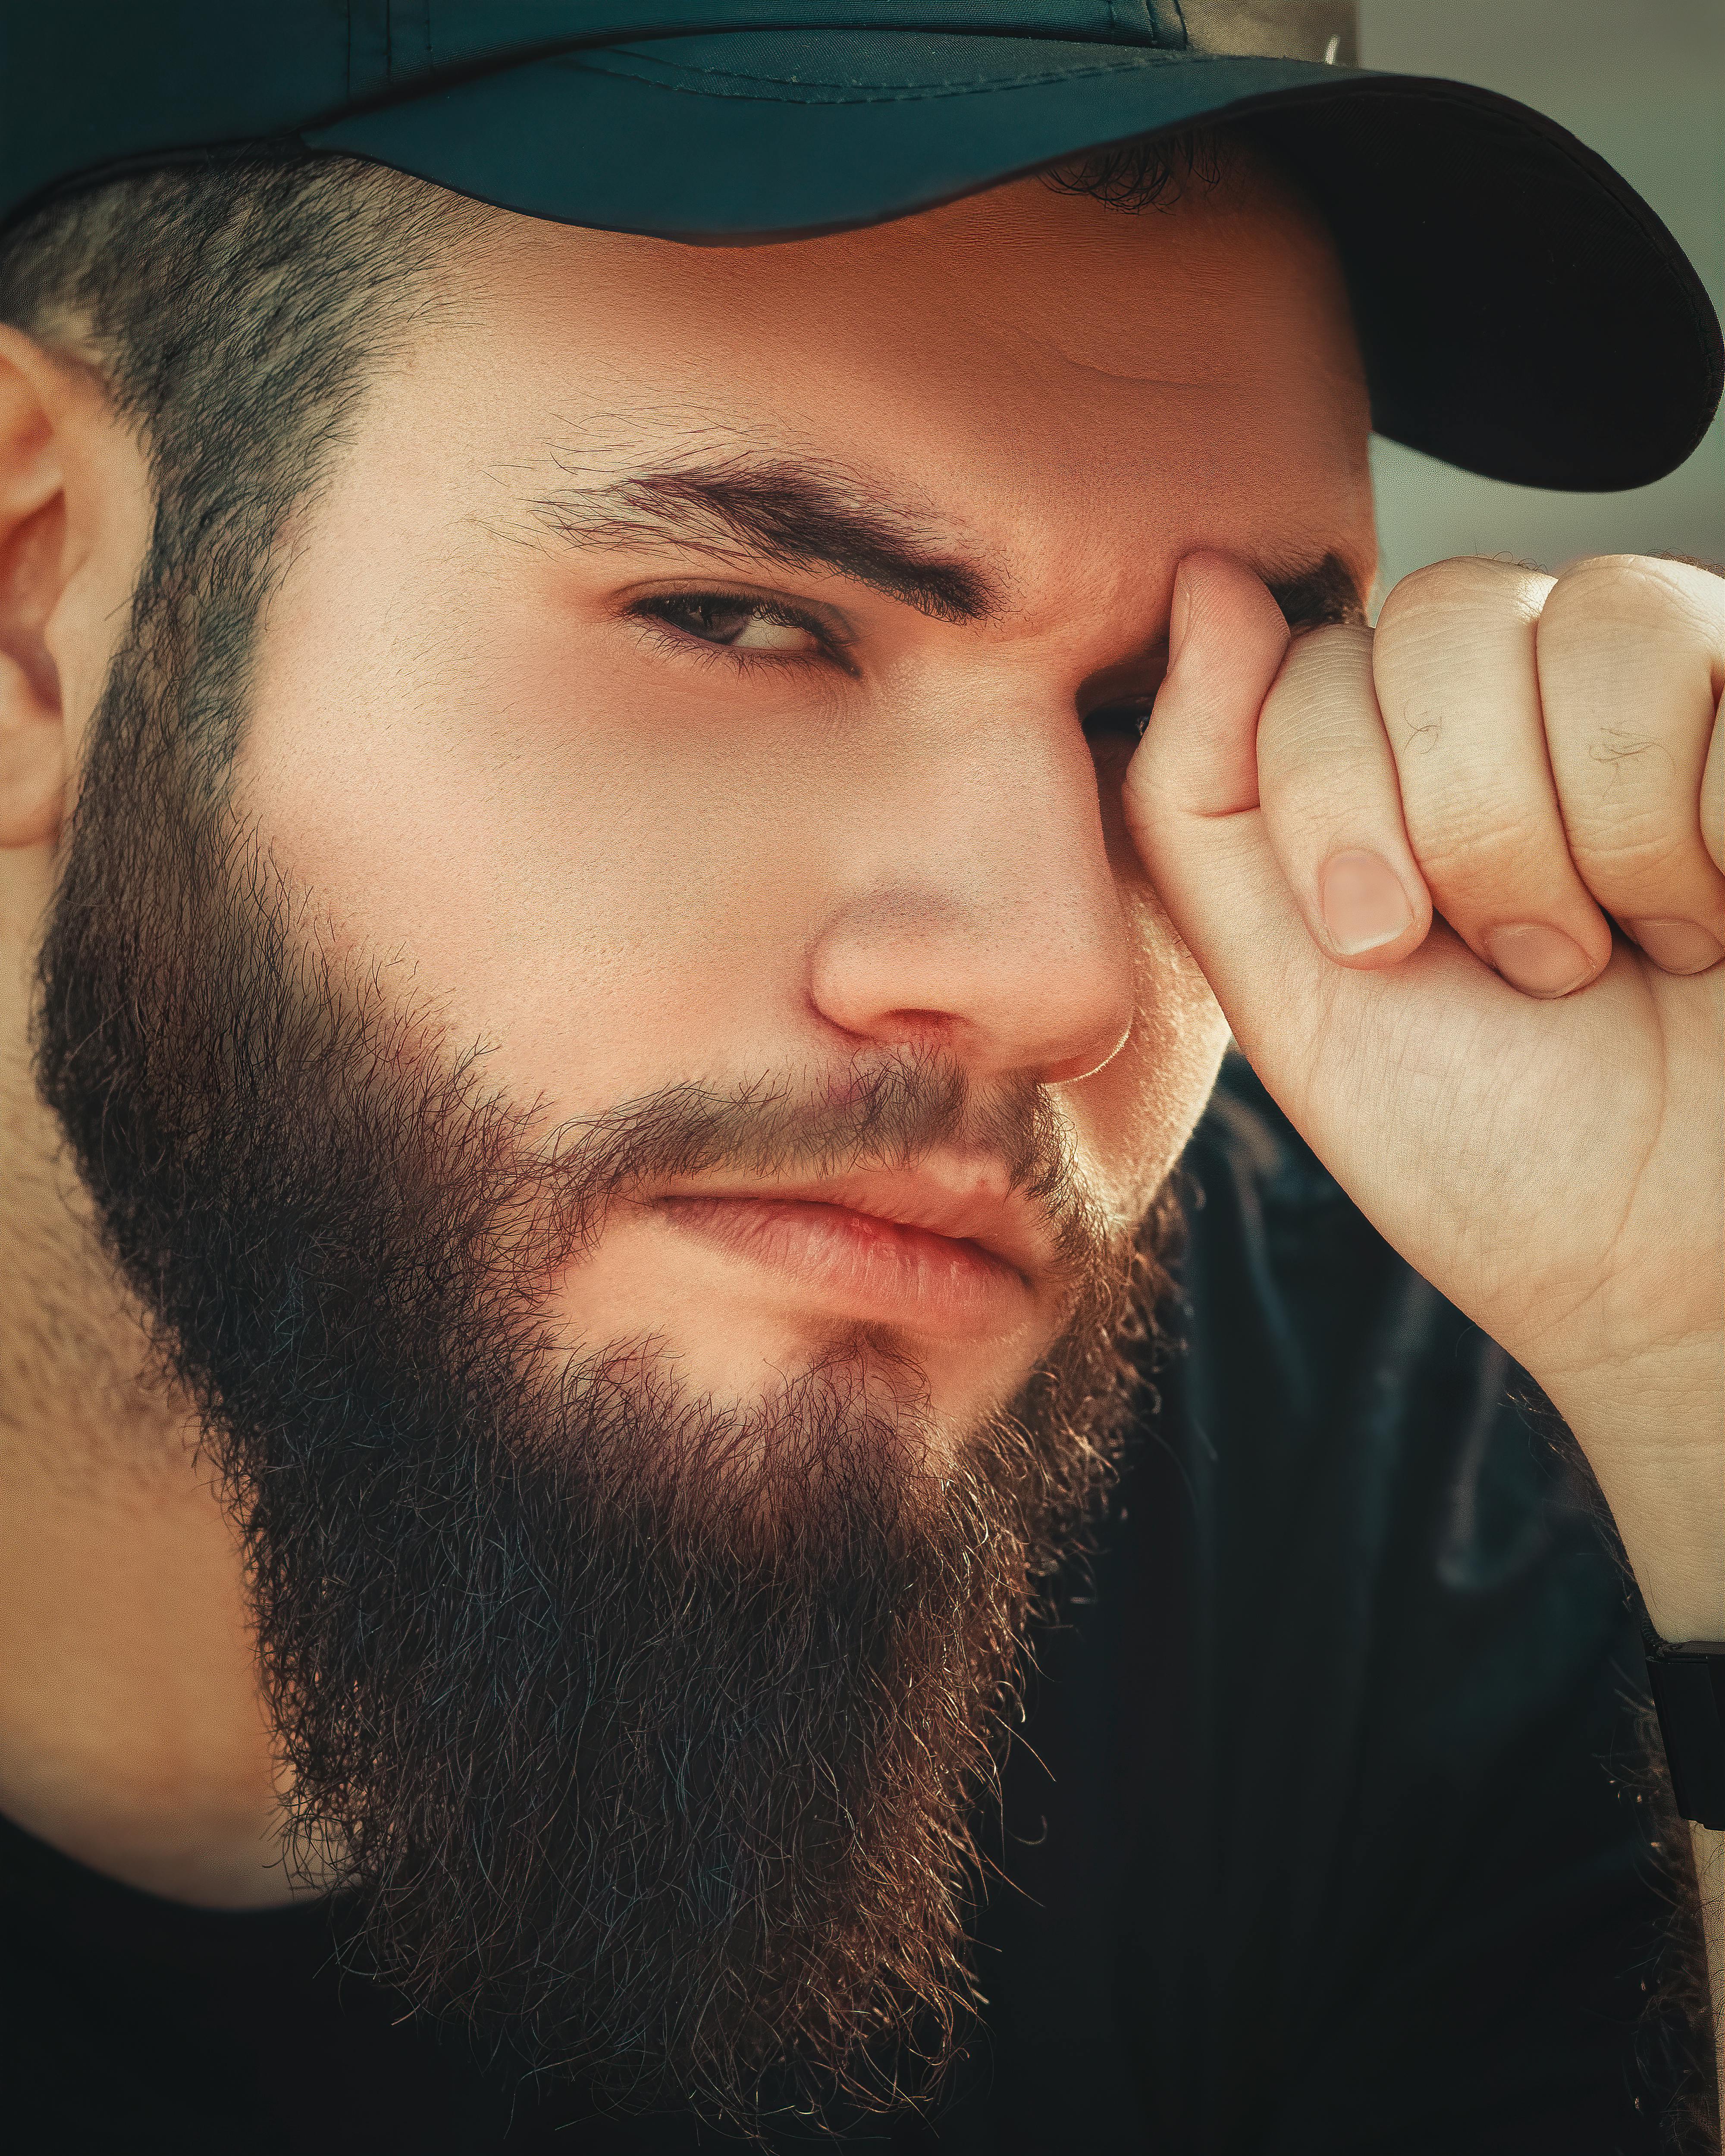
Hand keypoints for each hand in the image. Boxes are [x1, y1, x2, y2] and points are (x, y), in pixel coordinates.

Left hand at [1125, 552, 1723, 1638]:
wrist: (1685, 1266)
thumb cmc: (1494, 1144)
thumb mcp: (1292, 988)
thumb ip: (1207, 794)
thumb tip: (1205, 578)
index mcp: (1404, 751)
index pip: (1314, 655)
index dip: (1333, 813)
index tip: (1387, 949)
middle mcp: (1544, 689)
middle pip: (1446, 616)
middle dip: (1466, 831)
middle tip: (1530, 964)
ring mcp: (1689, 687)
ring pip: (1603, 617)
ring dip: (1599, 839)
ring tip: (1633, 948)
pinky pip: (1723, 662)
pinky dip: (1709, 838)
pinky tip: (1724, 918)